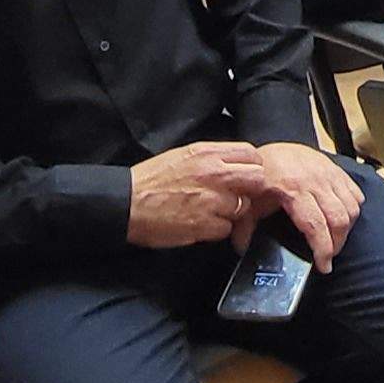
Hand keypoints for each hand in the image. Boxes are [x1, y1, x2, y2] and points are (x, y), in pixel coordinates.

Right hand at [126, 141, 274, 248]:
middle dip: (250, 189)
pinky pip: (227, 228)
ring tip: (212, 211)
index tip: (244, 175)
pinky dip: (217, 229)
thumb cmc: (151, 180)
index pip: (251, 153)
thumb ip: (213, 157)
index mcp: (207, 153)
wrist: (126, 203)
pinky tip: (201, 223)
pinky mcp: (205, 225)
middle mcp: (213, 173)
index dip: (251, 166)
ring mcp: (211, 200)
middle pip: (257, 179)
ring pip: (244, 207)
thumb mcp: (183, 155)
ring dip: (233, 212)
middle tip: (236, 195)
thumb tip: (237, 163)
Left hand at [246, 142, 363, 270]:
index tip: (324, 266)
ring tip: (334, 240)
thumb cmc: (258, 176)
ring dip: (346, 229)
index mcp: (292, 190)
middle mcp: (315, 180)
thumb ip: (243, 228)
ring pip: (351, 207)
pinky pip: (355, 193)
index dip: (323, 250)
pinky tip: (341, 218)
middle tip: (328, 256)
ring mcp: (328, 173)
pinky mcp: (336, 169)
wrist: (268, 150)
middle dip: (337, 244)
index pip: (316, 226)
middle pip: (339, 220)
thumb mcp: (247, 201)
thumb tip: (242, 250)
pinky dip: (353, 209)